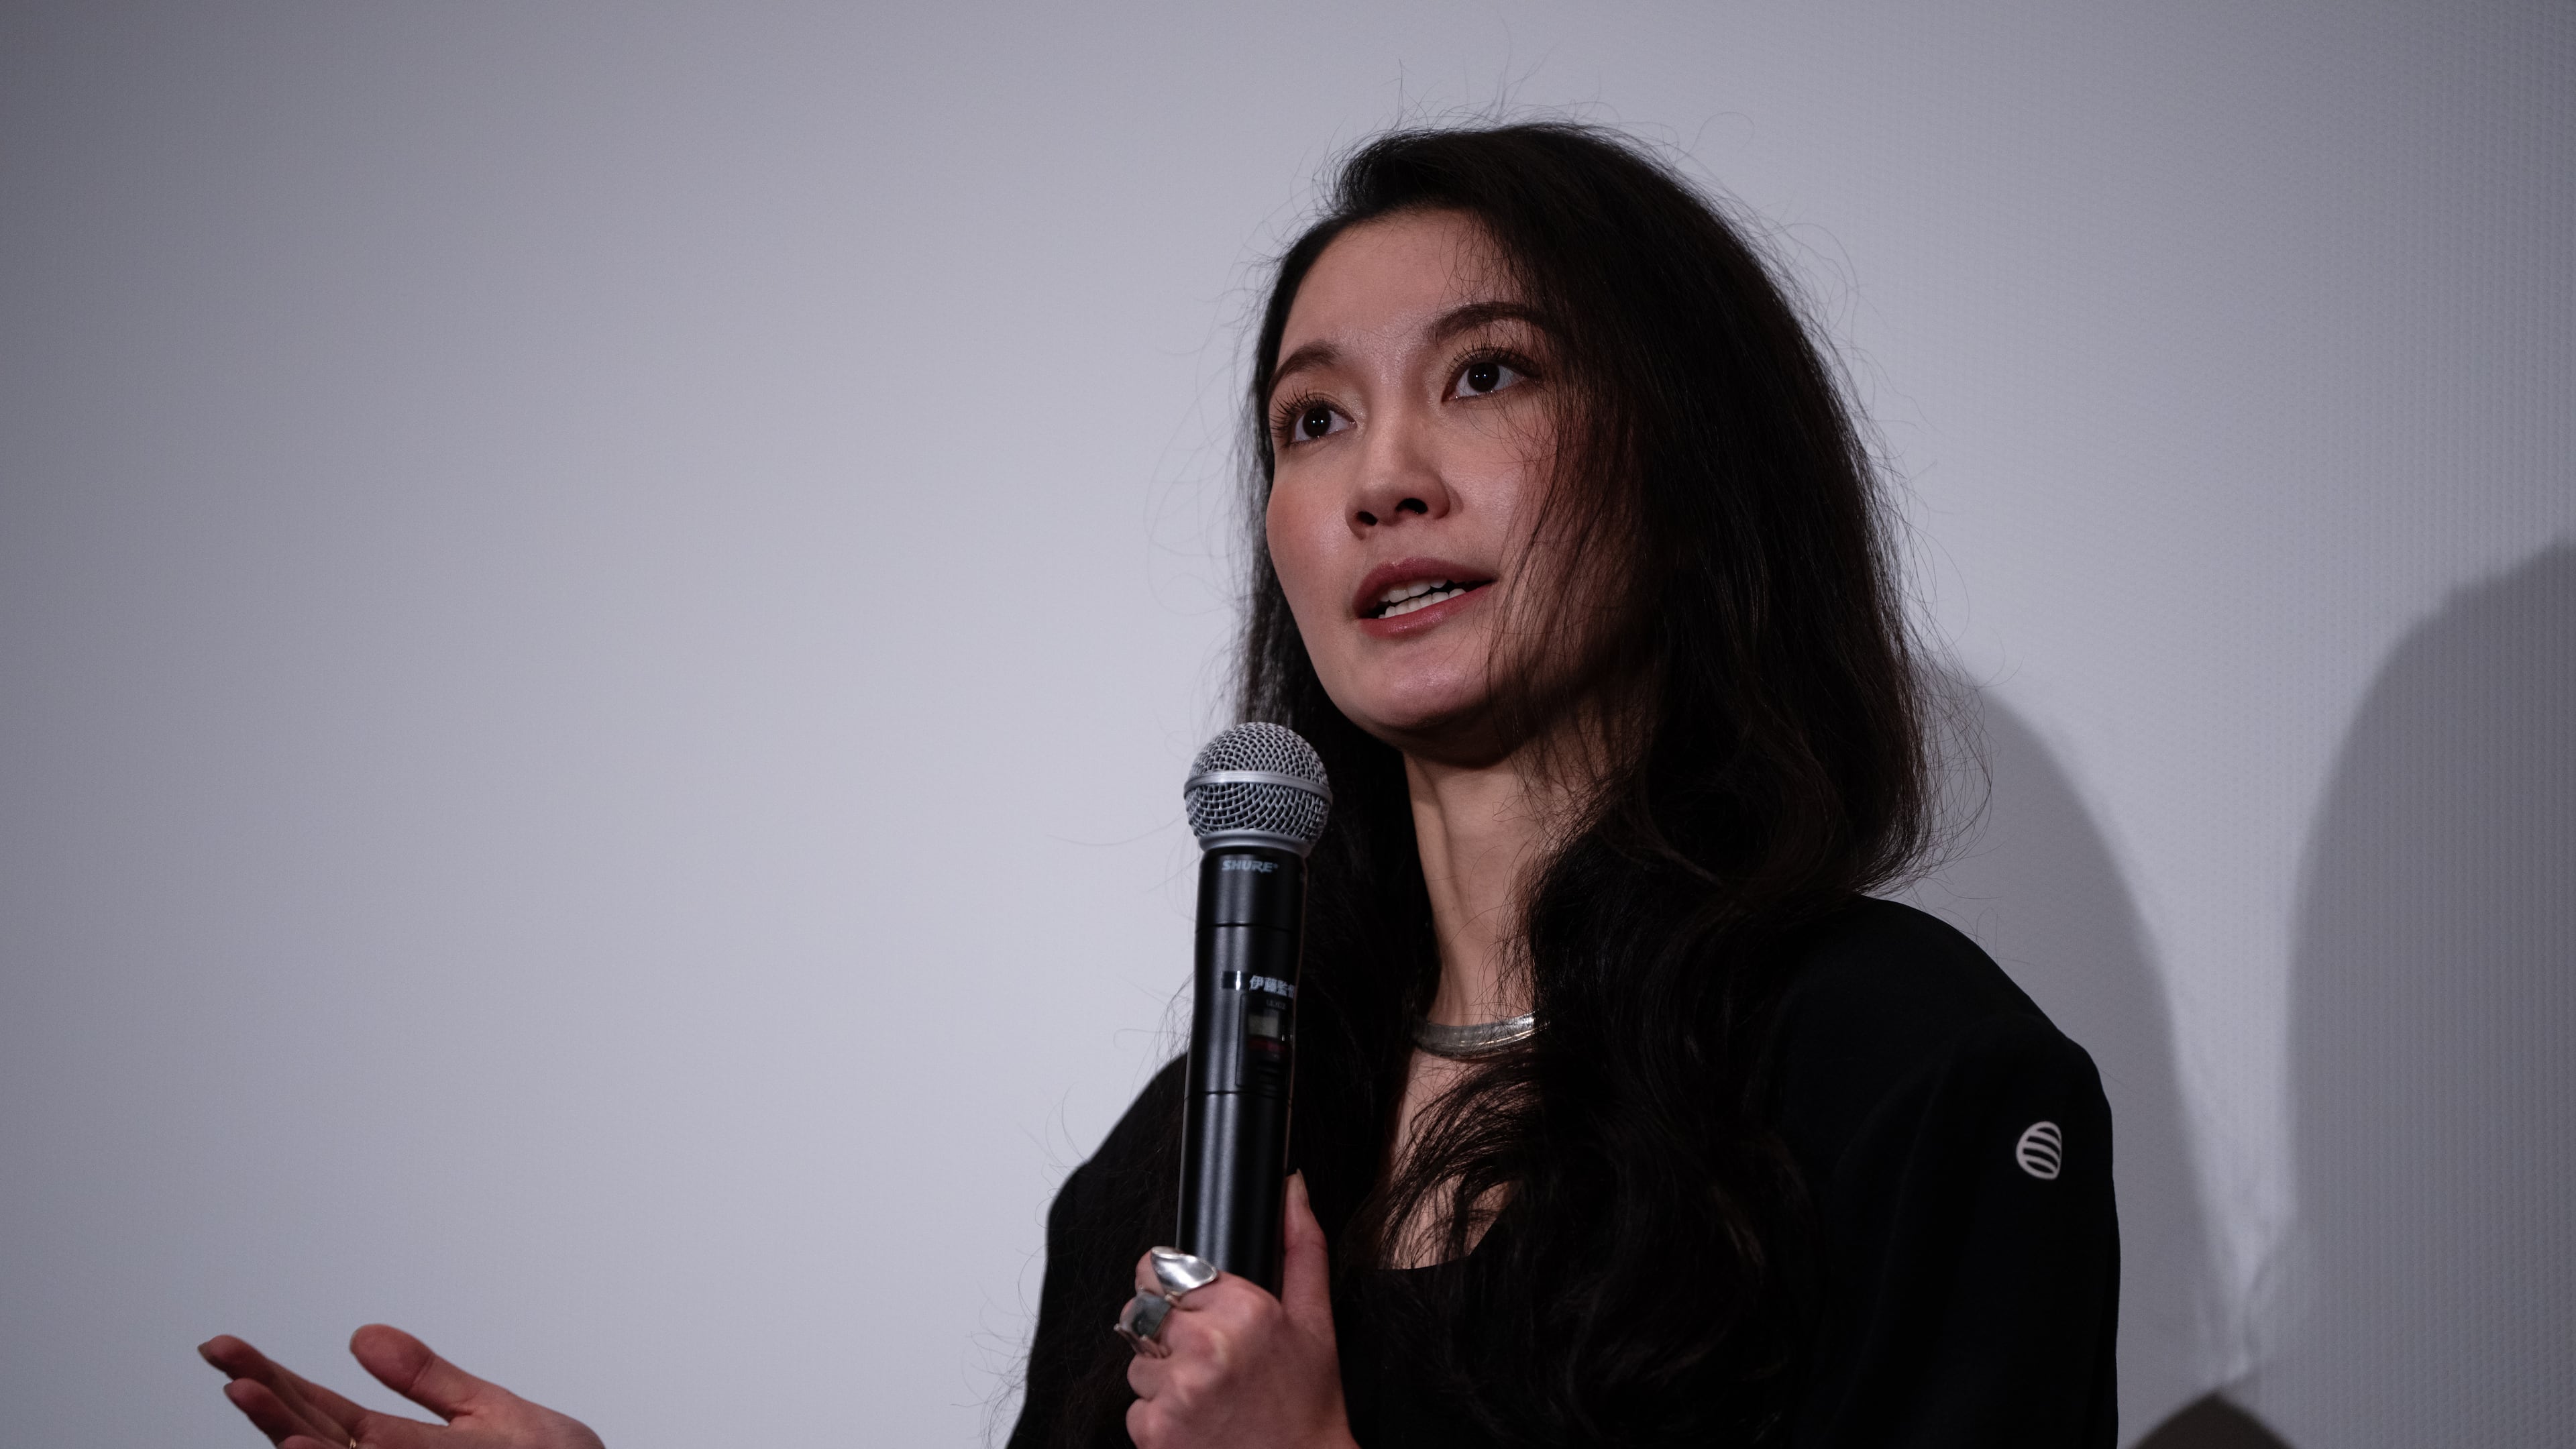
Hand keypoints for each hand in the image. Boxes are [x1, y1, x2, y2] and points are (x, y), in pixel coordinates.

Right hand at [199, 1325, 603, 1448]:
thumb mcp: (492, 1416)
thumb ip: (428, 1382)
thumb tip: (361, 1335)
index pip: (320, 1413)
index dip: (273, 1380)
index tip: (223, 1348)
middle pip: (312, 1441)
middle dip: (268, 1407)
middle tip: (225, 1366)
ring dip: (298, 1447)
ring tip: (267, 1415)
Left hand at [1125, 1173, 1356, 1448]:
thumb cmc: (1307, 1404)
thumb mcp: (1315, 1321)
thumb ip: (1301, 1246)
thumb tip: (1292, 1188)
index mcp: (1243, 1309)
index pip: (1160, 1266)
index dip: (1174, 1286)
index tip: (1195, 1307)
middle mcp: (1205, 1346)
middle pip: (1140, 1311)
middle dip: (1166, 1330)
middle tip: (1209, 1358)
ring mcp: (1175, 1390)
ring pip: (1135, 1361)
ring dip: (1162, 1375)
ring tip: (1209, 1394)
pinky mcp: (1154, 1431)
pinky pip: (1135, 1407)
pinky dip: (1159, 1416)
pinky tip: (1198, 1422)